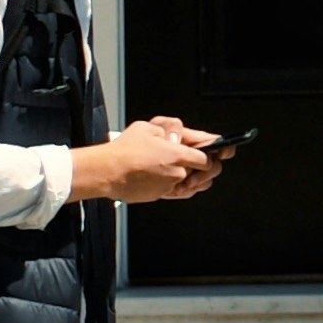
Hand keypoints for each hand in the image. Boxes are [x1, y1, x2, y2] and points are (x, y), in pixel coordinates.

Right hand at [80, 116, 218, 205]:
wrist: (107, 172)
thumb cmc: (125, 148)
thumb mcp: (148, 127)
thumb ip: (169, 130)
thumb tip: (177, 138)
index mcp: (178, 154)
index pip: (207, 158)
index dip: (212, 155)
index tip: (215, 153)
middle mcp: (178, 173)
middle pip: (205, 174)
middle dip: (209, 169)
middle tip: (208, 164)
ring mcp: (169, 186)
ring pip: (193, 186)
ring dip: (196, 179)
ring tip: (192, 172)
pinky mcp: (160, 196)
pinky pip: (178, 192)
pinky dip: (179, 186)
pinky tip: (174, 179)